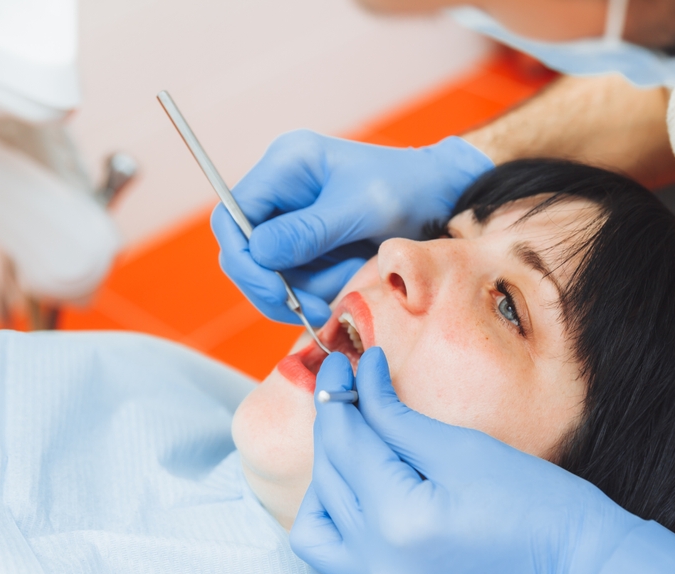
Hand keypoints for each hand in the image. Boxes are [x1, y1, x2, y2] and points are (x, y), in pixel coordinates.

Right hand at [211, 131, 491, 324]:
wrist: (442, 198)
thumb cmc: (408, 190)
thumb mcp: (362, 209)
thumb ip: (311, 231)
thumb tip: (258, 252)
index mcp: (287, 164)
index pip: (231, 216)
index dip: (243, 258)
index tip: (275, 291)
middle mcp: (282, 191)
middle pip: (244, 251)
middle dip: (275, 285)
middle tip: (311, 308)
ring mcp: (294, 220)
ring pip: (271, 273)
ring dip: (307, 289)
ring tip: (351, 278)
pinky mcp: (310, 245)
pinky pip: (298, 280)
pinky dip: (321, 289)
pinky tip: (351, 279)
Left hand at [291, 349, 674, 573]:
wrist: (578, 571)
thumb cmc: (538, 505)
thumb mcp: (462, 448)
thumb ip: (396, 416)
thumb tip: (358, 379)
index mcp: (397, 520)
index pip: (348, 442)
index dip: (342, 392)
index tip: (347, 358)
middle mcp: (377, 565)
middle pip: (328, 479)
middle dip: (334, 425)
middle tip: (348, 385)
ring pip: (316, 527)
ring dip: (326, 479)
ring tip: (354, 444)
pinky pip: (335, 561)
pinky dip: (333, 523)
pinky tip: (356, 492)